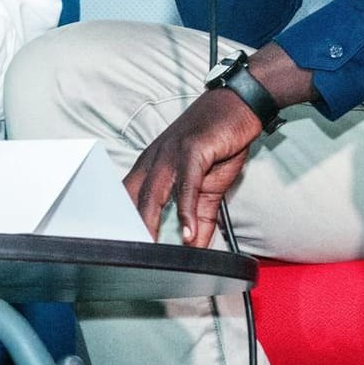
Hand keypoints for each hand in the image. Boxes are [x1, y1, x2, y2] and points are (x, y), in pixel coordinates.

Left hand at [124, 88, 262, 246]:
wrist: (242, 105)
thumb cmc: (221, 141)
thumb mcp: (209, 185)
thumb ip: (200, 217)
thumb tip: (195, 247)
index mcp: (153, 165)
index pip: (127, 197)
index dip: (121, 223)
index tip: (121, 249)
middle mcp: (155, 158)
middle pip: (133, 198)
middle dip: (128, 229)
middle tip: (128, 259)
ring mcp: (172, 152)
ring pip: (153, 193)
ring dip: (149, 223)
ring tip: (150, 251)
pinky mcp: (193, 149)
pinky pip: (186, 185)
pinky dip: (186, 211)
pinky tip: (188, 233)